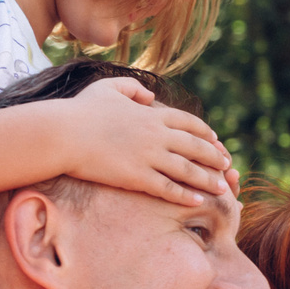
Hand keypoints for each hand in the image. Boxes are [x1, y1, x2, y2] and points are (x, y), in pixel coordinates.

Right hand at [60, 78, 236, 205]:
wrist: (62, 134)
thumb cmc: (81, 110)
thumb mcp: (109, 88)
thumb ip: (133, 88)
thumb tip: (150, 95)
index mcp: (152, 114)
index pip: (190, 123)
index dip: (206, 133)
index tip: (216, 141)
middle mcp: (157, 135)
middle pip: (196, 147)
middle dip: (214, 157)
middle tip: (227, 165)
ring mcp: (149, 157)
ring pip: (188, 170)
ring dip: (207, 179)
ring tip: (222, 188)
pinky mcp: (137, 177)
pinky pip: (168, 189)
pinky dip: (186, 195)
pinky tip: (198, 201)